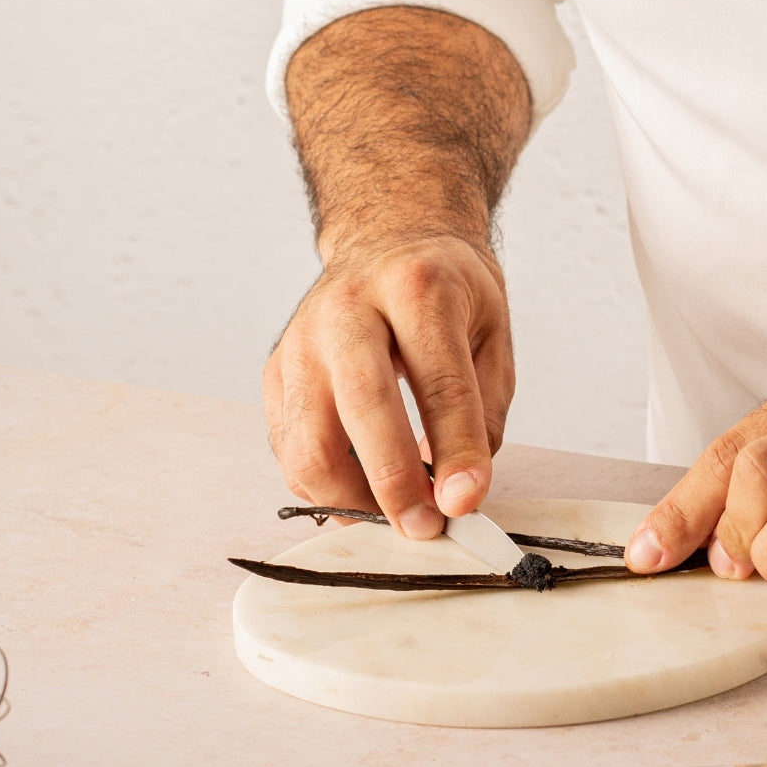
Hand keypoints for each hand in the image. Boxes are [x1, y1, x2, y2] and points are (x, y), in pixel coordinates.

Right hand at [263, 234, 514, 537]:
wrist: (387, 239)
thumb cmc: (443, 290)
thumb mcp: (490, 333)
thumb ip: (483, 412)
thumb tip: (460, 492)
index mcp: (416, 288)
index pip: (438, 382)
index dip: (454, 451)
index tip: (465, 503)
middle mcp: (348, 309)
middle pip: (362, 407)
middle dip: (394, 483)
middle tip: (425, 527)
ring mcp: (301, 340)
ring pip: (309, 443)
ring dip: (352, 499)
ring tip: (393, 516)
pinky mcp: (276, 372)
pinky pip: (290, 451)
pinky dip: (325, 488)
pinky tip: (362, 493)